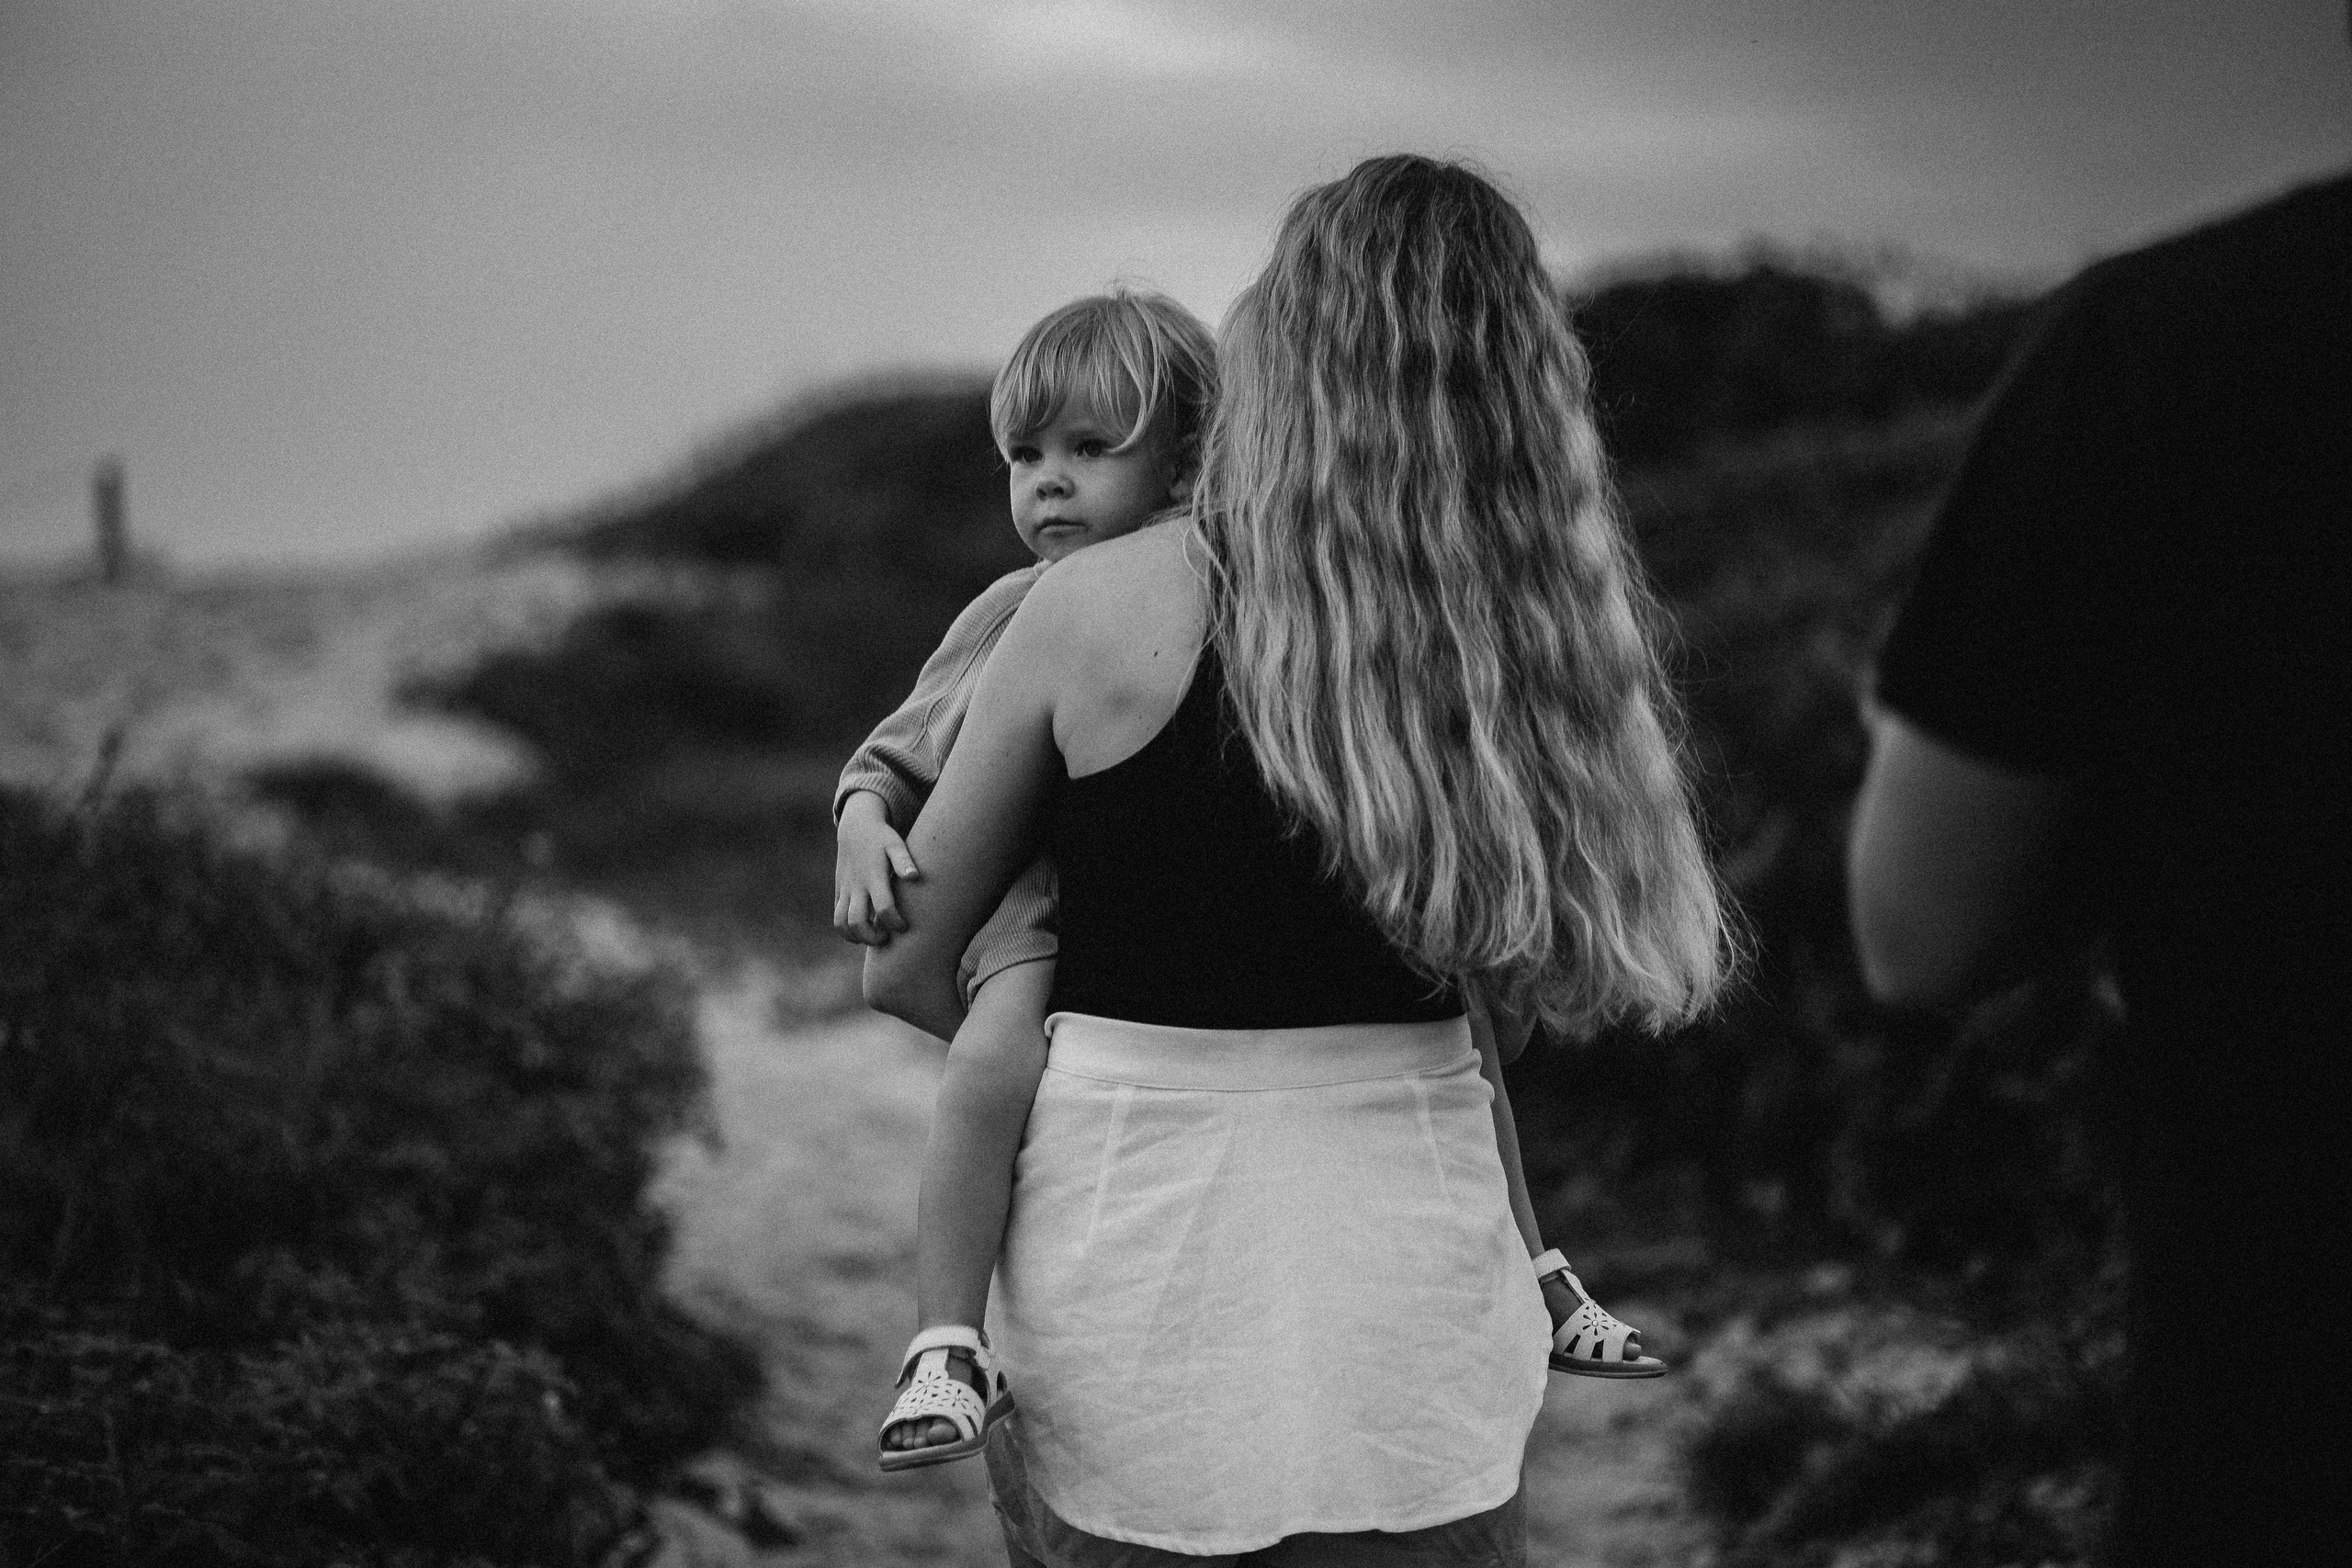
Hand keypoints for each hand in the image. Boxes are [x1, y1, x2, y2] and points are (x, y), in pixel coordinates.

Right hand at [834, 792, 920, 945]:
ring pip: (842, 923)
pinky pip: (837, 917)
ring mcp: (845, 889)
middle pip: (857, 921)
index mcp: (873, 876)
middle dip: (872, 937)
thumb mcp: (895, 844)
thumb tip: (915, 877)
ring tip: (874, 936)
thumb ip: (904, 861)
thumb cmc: (882, 838)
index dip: (894, 922)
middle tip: (887, 937)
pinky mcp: (839, 891)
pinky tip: (864, 930)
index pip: (883, 908)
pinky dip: (847, 930)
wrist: (856, 827)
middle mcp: (856, 885)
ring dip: (856, 937)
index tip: (904, 926)